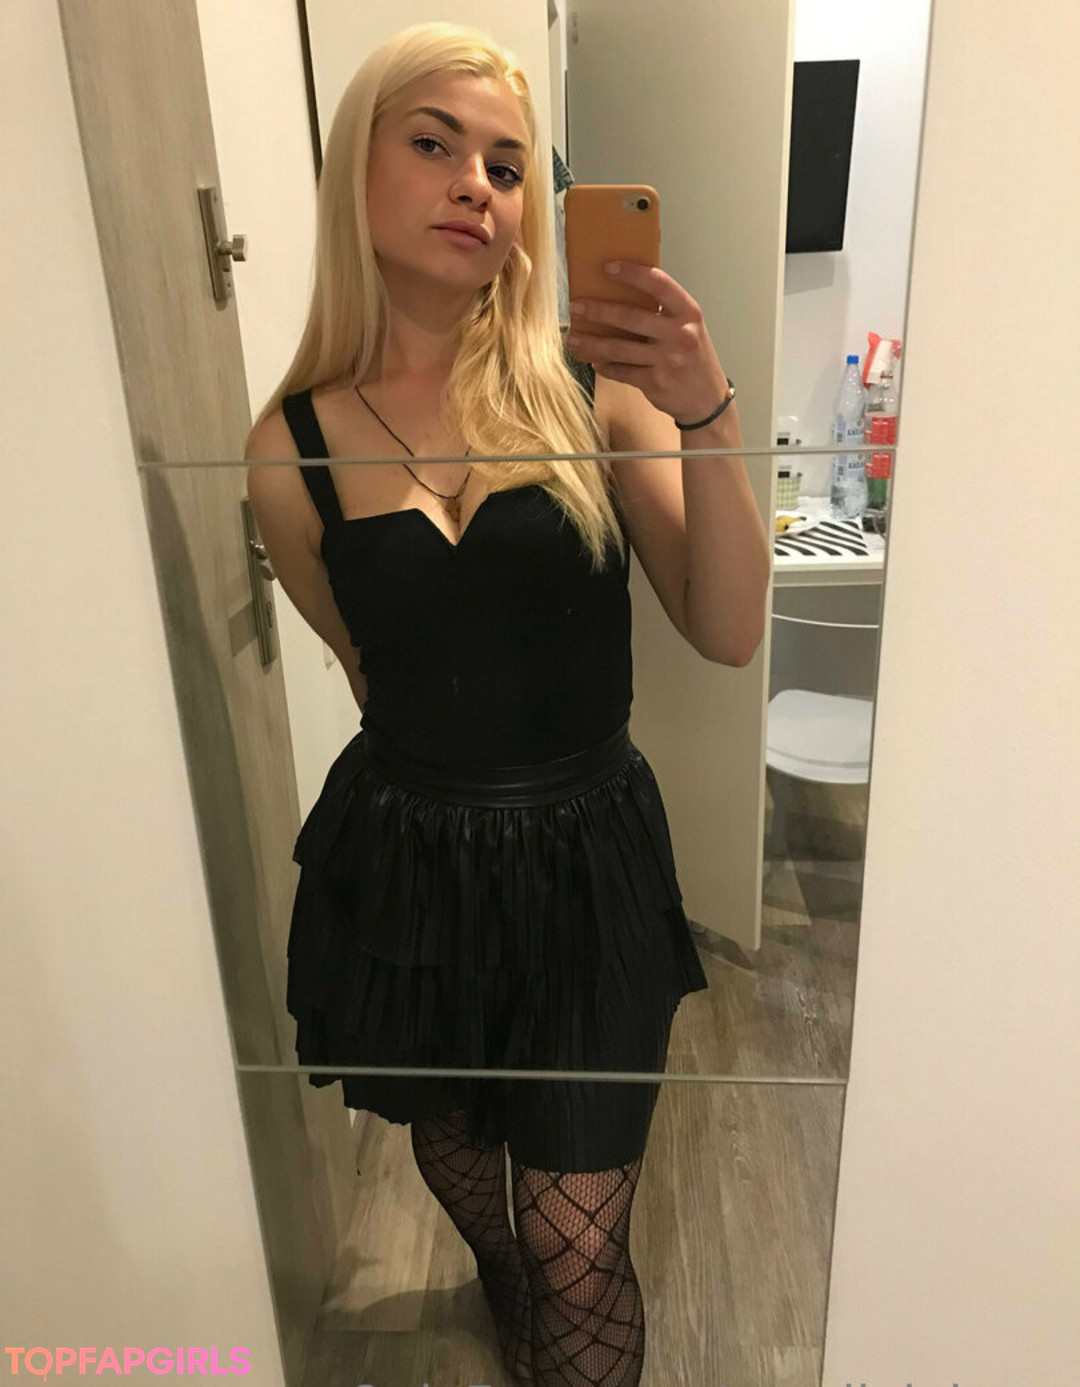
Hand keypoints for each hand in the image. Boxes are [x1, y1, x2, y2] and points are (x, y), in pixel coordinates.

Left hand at [564, 261, 731, 423]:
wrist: (708, 400)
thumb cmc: (693, 358)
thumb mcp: (688, 328)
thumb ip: (664, 313)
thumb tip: (621, 296)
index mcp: (688, 312)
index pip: (659, 284)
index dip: (632, 274)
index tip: (608, 267)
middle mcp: (680, 333)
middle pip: (630, 317)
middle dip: (598, 311)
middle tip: (576, 306)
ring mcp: (667, 359)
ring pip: (619, 348)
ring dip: (592, 342)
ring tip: (573, 338)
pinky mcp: (655, 382)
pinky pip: (622, 371)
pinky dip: (605, 367)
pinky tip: (594, 361)